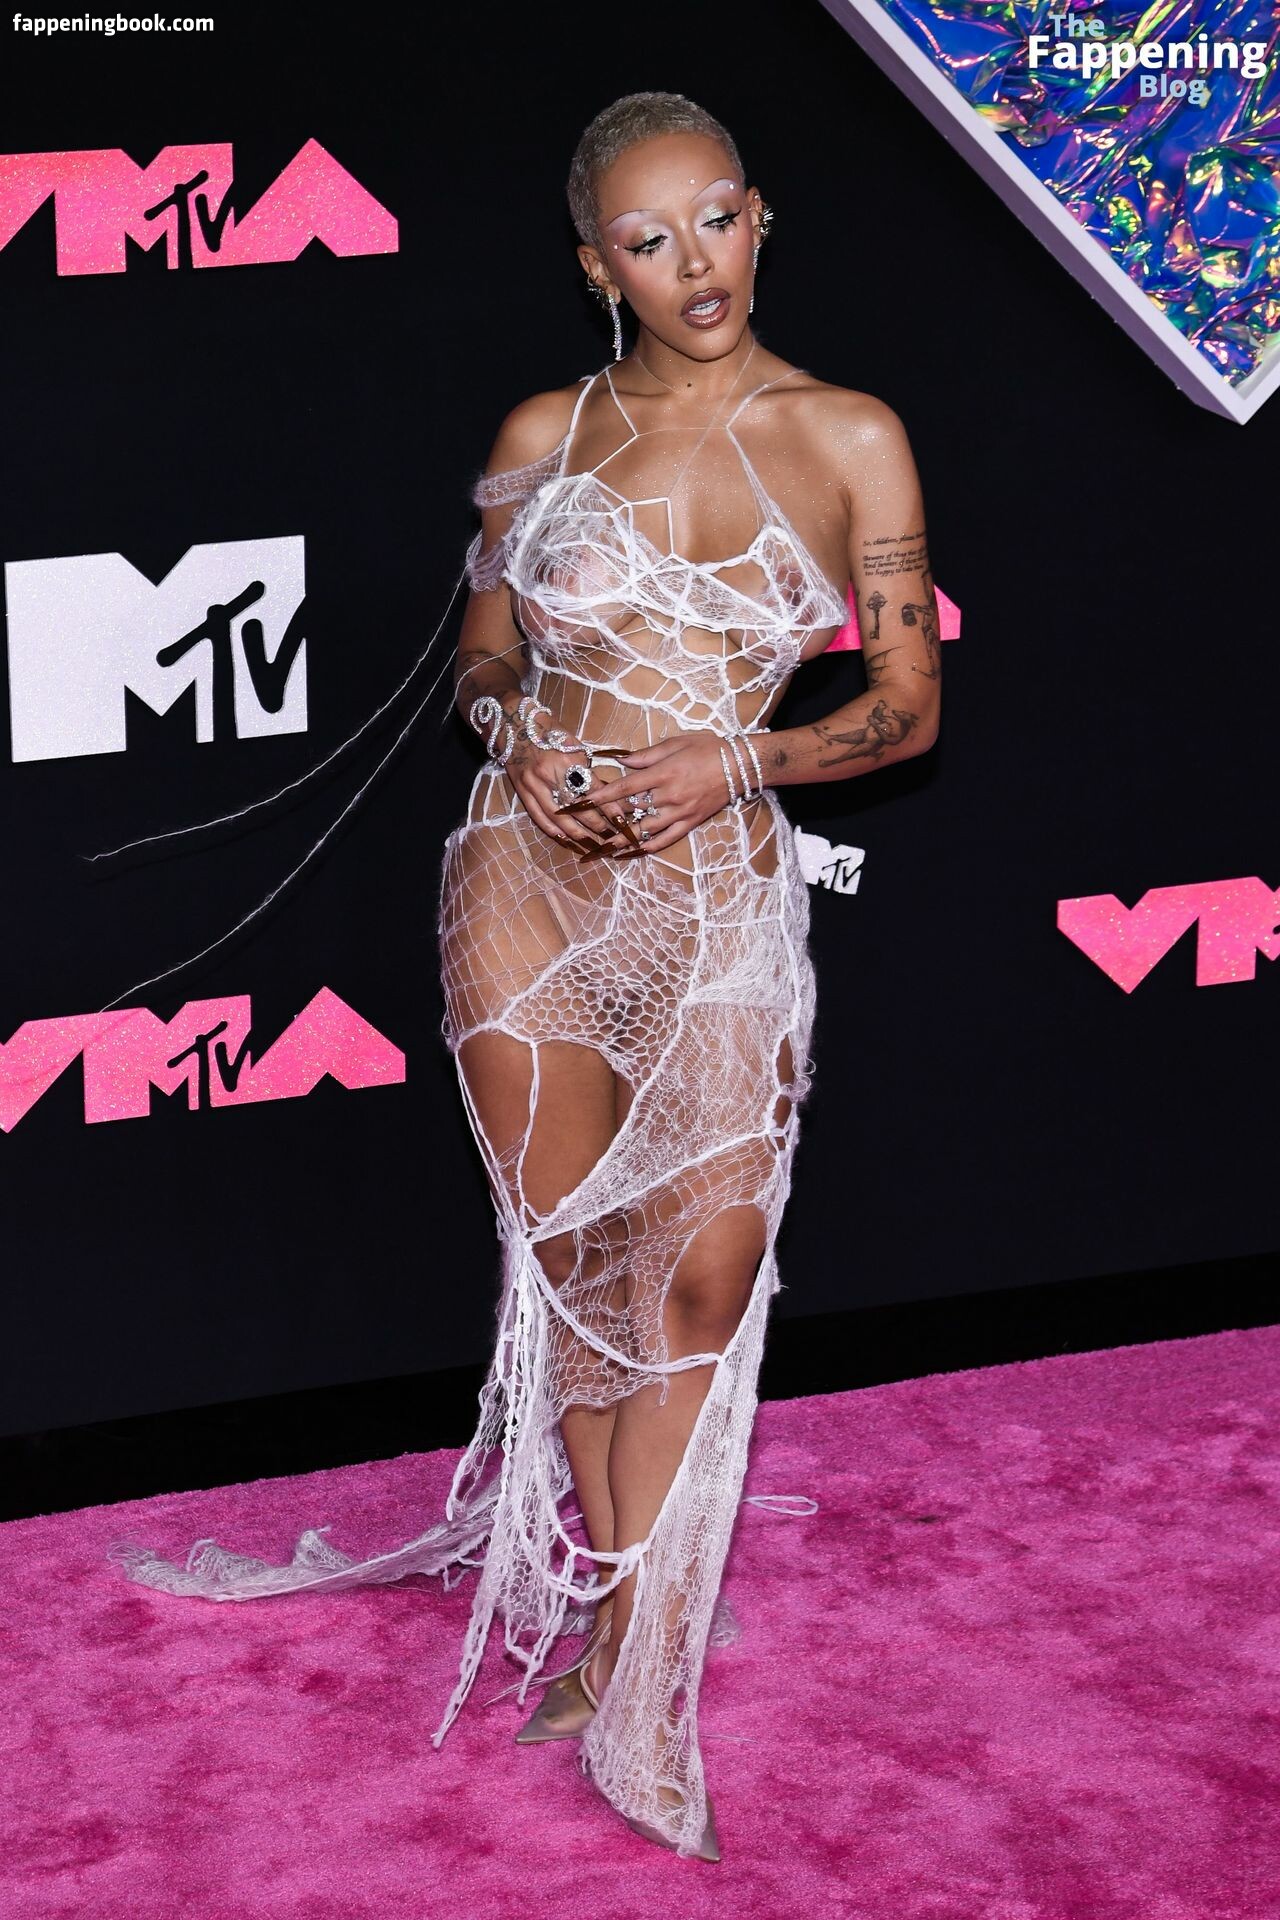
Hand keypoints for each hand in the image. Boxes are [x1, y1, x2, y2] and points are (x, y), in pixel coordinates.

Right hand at [502, 716, 631, 853]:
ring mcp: (534, 785)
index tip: (621, 821)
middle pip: (577, 808)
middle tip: (611, 836)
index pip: (593, 790)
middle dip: (596, 825)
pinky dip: (553, 831)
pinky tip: (565, 840)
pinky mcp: (522, 792)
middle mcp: (550, 775)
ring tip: (591, 844)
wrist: (515, 724)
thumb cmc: (550, 732)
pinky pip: (538, 817)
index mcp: (567, 759)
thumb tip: (605, 793)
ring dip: (576, 834)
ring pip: (558, 817)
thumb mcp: (574, 745)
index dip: (608, 808)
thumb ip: (586, 770)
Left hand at [579, 732, 750, 855]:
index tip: (584, 801)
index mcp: (663, 773)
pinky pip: (666, 839)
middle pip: (631, 809)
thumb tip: (620, 760)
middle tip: (586, 824)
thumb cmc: (709, 748)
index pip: (625, 787)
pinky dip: (648, 847)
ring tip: (603, 846)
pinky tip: (632, 852)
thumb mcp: (676, 743)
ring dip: (622, 838)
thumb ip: (646, 755)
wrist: (740, 765)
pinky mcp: (690, 823)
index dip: (602, 796)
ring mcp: (680, 812)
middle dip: (607, 817)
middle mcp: (669, 795)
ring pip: (645, 829)